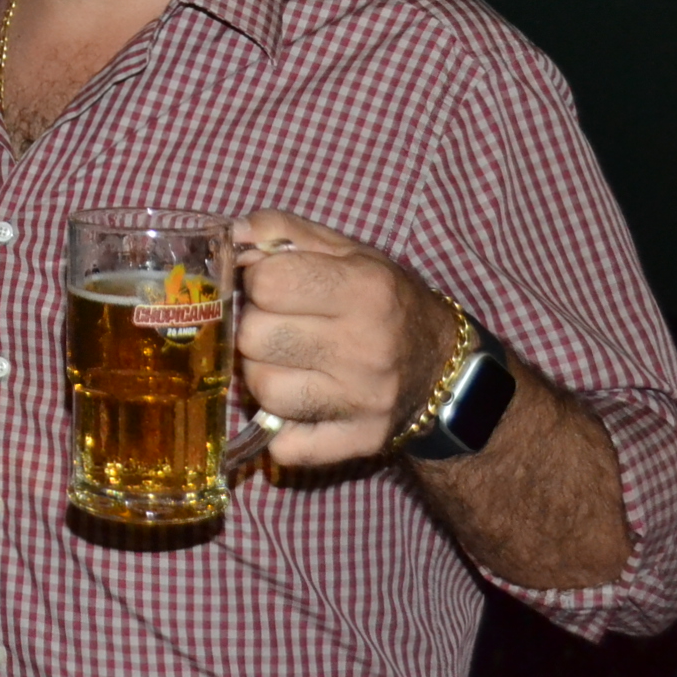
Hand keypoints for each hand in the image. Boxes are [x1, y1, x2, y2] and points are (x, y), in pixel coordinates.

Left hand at [233, 209, 457, 465]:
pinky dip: (280, 429)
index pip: (267, 282)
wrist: (443, 367)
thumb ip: (283, 232)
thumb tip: (233, 235)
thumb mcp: (347, 251)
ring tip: (289, 362)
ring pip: (262, 390)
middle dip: (255, 328)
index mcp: (365, 289)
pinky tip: (298, 404)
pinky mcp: (358, 442)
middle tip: (279, 325)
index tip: (275, 285)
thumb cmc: (384, 300)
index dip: (259, 280)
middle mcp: (366, 347)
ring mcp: (363, 400)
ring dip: (263, 374)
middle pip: (254, 338)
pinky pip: (286, 445)